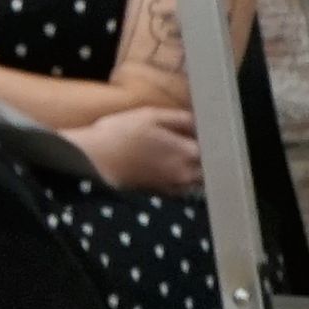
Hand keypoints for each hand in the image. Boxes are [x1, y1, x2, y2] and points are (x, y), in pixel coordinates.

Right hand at [76, 99, 208, 194]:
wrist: (93, 160)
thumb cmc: (119, 133)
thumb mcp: (149, 115)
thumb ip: (180, 118)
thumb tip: (200, 120)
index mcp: (188, 151)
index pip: (215, 146)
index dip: (212, 137)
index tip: (206, 129)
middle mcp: (186, 172)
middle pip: (211, 167)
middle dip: (209, 156)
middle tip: (199, 142)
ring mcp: (174, 185)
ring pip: (198, 180)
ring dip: (197, 169)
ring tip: (186, 156)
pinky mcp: (160, 193)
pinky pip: (183, 188)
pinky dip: (183, 179)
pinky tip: (172, 169)